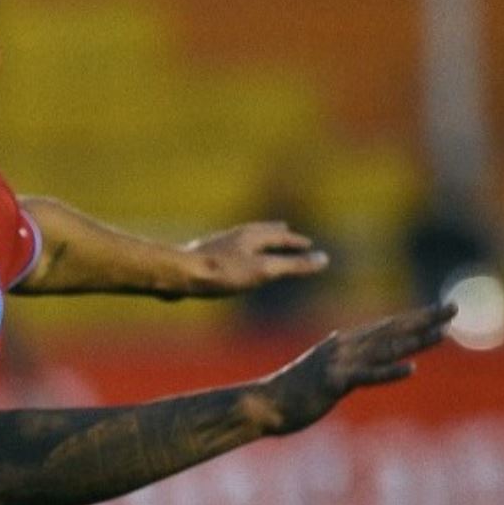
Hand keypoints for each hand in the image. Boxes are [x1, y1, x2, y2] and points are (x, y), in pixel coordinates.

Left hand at [182, 221, 329, 295]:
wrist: (179, 274)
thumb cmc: (223, 273)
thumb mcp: (264, 270)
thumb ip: (294, 266)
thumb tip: (325, 260)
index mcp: (252, 236)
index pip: (281, 238)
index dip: (296, 243)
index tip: (308, 245)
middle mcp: (235, 236)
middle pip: (260, 232)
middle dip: (274, 233)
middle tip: (284, 229)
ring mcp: (216, 245)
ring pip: (240, 240)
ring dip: (254, 241)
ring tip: (257, 243)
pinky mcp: (200, 257)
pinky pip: (224, 251)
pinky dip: (235, 253)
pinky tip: (225, 261)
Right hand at [259, 303, 455, 434]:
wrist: (264, 404)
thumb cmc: (290, 390)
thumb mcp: (318, 366)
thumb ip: (334, 351)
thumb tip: (338, 337)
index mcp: (343, 344)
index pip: (387, 327)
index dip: (416, 318)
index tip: (443, 310)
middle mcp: (344, 348)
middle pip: (391, 332)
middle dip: (424, 320)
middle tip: (454, 308)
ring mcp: (339, 364)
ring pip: (384, 351)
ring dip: (415, 342)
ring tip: (442, 334)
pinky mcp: (333, 384)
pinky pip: (366, 378)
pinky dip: (389, 372)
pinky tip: (411, 369)